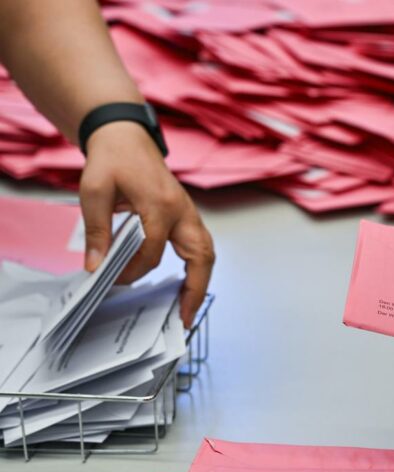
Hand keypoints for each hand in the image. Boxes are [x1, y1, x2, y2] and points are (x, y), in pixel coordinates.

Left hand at [80, 121, 214, 327]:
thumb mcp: (93, 191)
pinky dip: (197, 269)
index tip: (112, 279)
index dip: (132, 270)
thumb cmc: (111, 160)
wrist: (126, 137)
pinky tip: (186, 286)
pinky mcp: (187, 216)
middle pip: (201, 255)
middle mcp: (182, 211)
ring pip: (206, 252)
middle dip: (195, 289)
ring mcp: (189, 213)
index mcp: (160, 204)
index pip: (152, 249)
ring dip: (201, 282)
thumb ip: (97, 230)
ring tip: (188, 309)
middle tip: (183, 318)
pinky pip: (200, 246)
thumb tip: (96, 266)